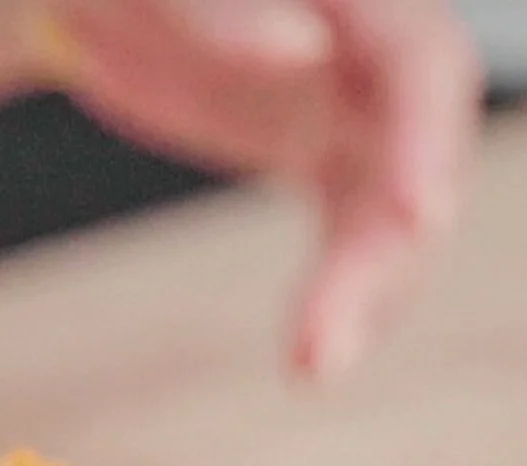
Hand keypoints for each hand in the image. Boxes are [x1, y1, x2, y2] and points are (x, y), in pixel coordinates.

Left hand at [30, 0, 483, 379]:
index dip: (428, 141)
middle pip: (419, 159)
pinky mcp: (332, 160)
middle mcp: (379, 51)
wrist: (98, 3)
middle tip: (337, 335)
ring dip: (362, 297)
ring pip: (391, 216)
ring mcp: (361, 111)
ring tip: (314, 368)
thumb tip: (296, 46)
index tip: (421, 215)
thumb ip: (224, 6)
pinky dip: (338, 299)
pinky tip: (310, 360)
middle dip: (387, 252)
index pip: (421, 63)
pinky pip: (357, 238)